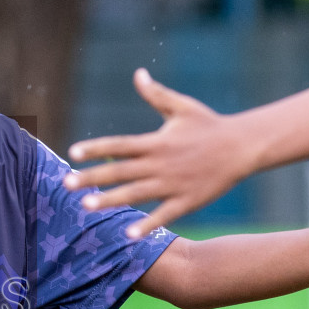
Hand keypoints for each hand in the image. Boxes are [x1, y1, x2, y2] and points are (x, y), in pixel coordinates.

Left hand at [65, 69, 246, 237]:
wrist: (243, 146)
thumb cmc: (209, 125)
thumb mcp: (182, 106)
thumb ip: (156, 94)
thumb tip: (138, 74)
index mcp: (156, 141)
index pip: (119, 144)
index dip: (95, 148)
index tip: (72, 153)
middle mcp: (160, 163)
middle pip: (119, 171)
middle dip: (92, 177)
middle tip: (65, 184)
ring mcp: (172, 183)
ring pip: (135, 193)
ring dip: (110, 200)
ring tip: (85, 206)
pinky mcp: (187, 200)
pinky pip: (163, 214)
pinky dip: (147, 224)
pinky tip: (128, 234)